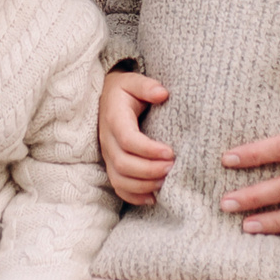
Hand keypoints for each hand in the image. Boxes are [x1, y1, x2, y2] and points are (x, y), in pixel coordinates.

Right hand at [99, 69, 174, 205]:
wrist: (107, 98)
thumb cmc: (125, 91)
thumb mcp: (133, 81)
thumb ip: (147, 86)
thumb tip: (162, 93)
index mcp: (114, 119)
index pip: (127, 140)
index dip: (148, 150)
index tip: (170, 152)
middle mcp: (107, 140)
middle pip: (123, 164)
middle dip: (149, 170)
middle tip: (172, 167)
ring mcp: (108, 155)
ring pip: (120, 179)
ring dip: (144, 185)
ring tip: (166, 181)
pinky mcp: (111, 166)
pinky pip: (118, 187)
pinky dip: (134, 197)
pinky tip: (153, 198)